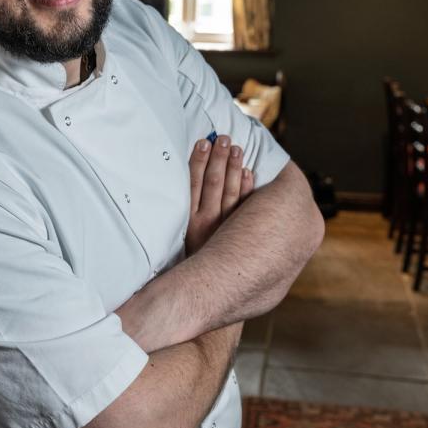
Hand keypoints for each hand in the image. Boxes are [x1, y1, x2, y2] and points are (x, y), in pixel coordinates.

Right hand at [186, 135, 252, 254]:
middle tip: (224, 138)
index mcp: (188, 220)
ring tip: (237, 149)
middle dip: (219, 158)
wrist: (201, 289)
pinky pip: (246, 209)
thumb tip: (185, 182)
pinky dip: (247, 189)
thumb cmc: (189, 260)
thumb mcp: (179, 236)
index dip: (199, 161)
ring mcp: (225, 229)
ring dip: (234, 168)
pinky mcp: (241, 236)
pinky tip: (249, 173)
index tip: (203, 142)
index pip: (193, 184)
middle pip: (214, 183)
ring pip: (231, 192)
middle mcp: (206, 222)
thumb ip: (184, 210)